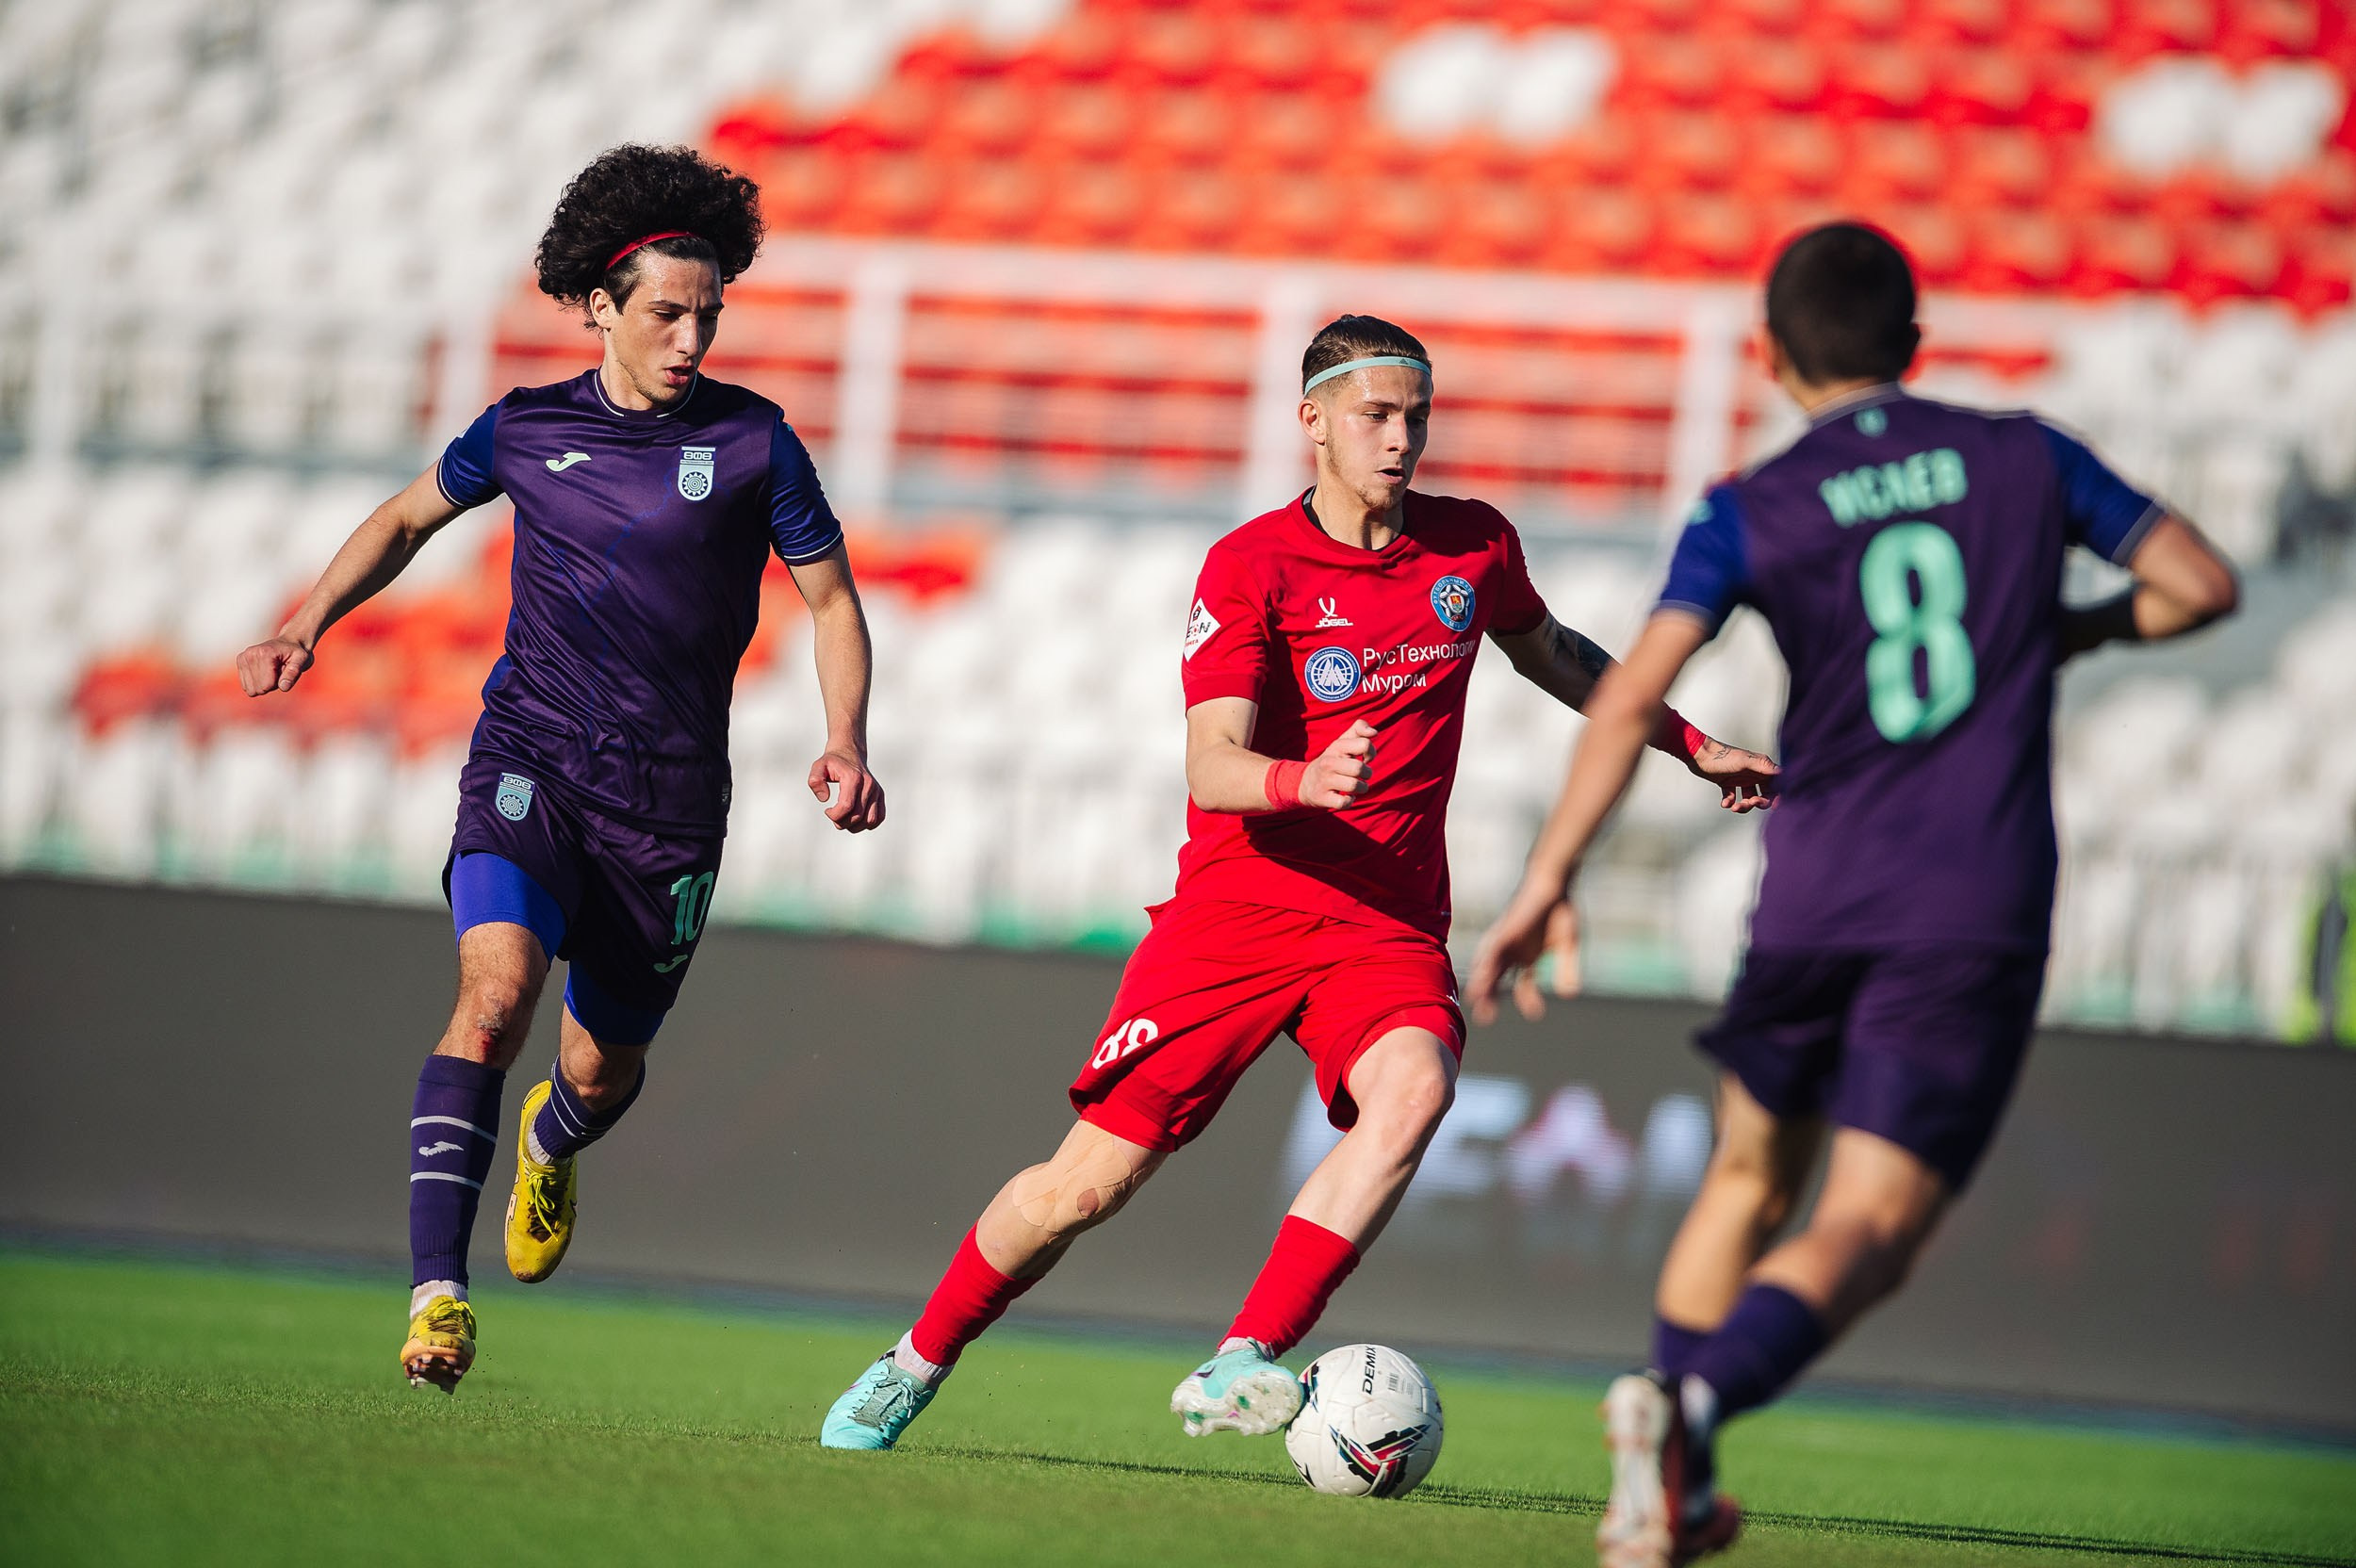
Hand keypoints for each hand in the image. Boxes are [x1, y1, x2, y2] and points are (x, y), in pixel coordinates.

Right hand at [236, 635, 312, 696]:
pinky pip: (246, 685)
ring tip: (272, 671)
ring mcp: (243, 657)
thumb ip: (293, 674)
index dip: (278, 684)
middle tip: (278, 672)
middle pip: (257, 689)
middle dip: (270, 685)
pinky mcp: (240, 660)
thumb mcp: (302, 661)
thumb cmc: (297, 653)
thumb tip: (283, 687)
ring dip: (263, 684)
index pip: (266, 686)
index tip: (284, 672)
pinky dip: (256, 681)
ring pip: (250, 689)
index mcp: (265, 654)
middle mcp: (251, 654)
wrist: (290, 641)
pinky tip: (264, 671)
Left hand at [808, 747, 884, 831]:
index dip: (834, 815)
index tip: (827, 811)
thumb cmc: (833, 762)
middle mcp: (868, 785)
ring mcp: (876, 791)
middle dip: (842, 822)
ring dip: (855, 826)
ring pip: (870, 820)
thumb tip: (824, 798)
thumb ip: (815, 781)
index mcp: (853, 778)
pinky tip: (856, 820)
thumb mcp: (818, 767)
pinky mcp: (880, 795)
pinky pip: (879, 817)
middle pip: (857, 816)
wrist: (849, 753)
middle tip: (833, 816)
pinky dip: (868, 824)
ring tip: (844, 819)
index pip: (846, 806)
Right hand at [1301, 720, 1375, 809]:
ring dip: (1362, 788)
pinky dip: (1350, 801)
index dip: (1371, 753)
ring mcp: (1325, 781)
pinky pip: (1344, 803)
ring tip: (1357, 786)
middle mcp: (1329, 763)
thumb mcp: (1342, 742)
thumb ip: (1359, 729)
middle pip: (1360, 768)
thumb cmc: (1333, 761)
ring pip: (1354, 786)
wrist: (1305, 782)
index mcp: (1336, 747)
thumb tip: (1375, 732)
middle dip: (1367, 773)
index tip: (1365, 758)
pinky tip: (1347, 797)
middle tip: (1362, 775)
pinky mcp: (1323, 798)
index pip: (1364, 744)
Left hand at [1468, 885, 1582, 1023]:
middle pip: (1497, 979)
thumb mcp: (1569, 945)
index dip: (1528, 999)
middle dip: (1490, 997)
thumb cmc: (1561, 911)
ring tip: (1477, 1001)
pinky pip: (1493, 948)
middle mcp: (1512, 951)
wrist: (1554, 883)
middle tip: (1484, 1019)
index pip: (1523, 984)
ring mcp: (1506, 940)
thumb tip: (1569, 995)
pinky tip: (1481, 975)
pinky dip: (1487, 962)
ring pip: (1490, 965)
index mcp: (1527, 956)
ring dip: (1483, 982)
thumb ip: (1568, 969)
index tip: (1535, 1014)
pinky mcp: (1506, 929)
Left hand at [1688, 734, 1777, 812]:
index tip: (1775, 806)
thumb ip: (1764, 767)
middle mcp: (1753, 773)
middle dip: (1759, 802)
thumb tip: (1783, 772)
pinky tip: (1725, 803)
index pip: (1776, 783)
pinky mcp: (1727, 783)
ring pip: (1748, 798)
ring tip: (1734, 807)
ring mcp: (1740, 778)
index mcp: (1760, 766)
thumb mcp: (1745, 762)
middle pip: (1764, 794)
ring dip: (1743, 805)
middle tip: (1750, 804)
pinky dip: (1730, 802)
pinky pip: (1733, 797)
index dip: (1778, 795)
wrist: (1699, 754)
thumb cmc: (1722, 757)